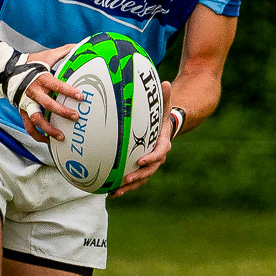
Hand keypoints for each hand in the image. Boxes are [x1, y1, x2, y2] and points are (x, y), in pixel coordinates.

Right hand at [19, 44, 82, 141]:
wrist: (6, 69)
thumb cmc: (29, 63)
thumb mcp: (46, 56)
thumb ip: (64, 51)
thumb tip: (79, 45)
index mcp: (42, 78)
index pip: (57, 86)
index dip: (69, 91)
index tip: (81, 97)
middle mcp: (34, 92)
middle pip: (49, 105)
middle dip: (63, 112)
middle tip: (75, 117)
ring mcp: (27, 103)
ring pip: (37, 119)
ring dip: (49, 129)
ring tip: (61, 136)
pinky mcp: (22, 110)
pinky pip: (28, 126)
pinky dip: (37, 135)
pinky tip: (46, 140)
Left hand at [112, 81, 173, 196]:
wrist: (164, 128)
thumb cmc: (161, 116)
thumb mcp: (164, 106)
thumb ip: (164, 97)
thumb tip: (165, 83)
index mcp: (163, 143)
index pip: (160, 153)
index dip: (151, 158)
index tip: (141, 160)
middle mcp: (157, 157)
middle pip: (150, 170)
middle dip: (139, 176)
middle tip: (126, 178)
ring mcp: (150, 164)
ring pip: (142, 178)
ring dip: (130, 186)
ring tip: (117, 192)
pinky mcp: (141, 168)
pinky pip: (134, 180)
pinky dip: (124, 187)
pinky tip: (111, 193)